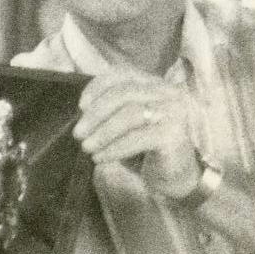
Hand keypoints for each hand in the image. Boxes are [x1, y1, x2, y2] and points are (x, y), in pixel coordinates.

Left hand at [73, 69, 201, 199]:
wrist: (176, 180)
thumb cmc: (147, 150)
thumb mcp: (126, 125)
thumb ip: (110, 111)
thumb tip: (83, 110)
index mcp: (155, 84)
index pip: (123, 74)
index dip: (98, 86)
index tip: (81, 106)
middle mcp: (168, 93)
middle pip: (124, 93)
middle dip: (96, 113)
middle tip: (78, 134)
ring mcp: (174, 112)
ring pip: (130, 114)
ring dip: (103, 132)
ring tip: (87, 148)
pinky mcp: (174, 135)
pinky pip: (137, 138)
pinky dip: (114, 148)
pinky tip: (100, 158)